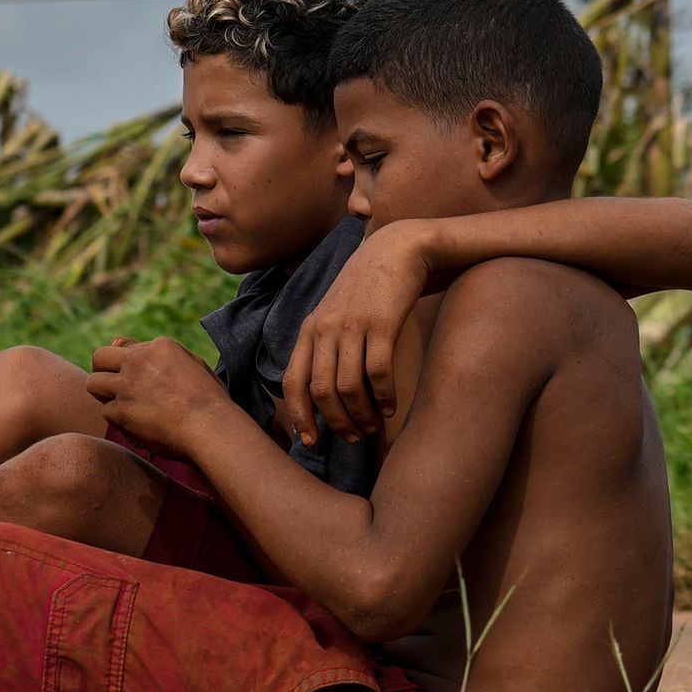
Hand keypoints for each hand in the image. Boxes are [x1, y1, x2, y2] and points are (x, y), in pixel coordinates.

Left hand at [86, 337, 227, 456]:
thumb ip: (159, 354)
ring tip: (125, 407)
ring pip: (93, 383)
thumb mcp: (193, 365)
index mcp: (160, 346)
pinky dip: (119, 419)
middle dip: (104, 371)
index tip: (136, 378)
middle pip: (99, 357)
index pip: (124, 347)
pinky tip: (138, 424)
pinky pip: (106, 411)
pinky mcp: (121, 410)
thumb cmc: (209, 401)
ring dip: (105, 395)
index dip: (127, 364)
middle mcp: (139, 360)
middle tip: (117, 388)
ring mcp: (127, 384)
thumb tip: (119, 342)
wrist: (212, 428)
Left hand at [287, 225, 436, 443]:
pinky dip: (385, 396)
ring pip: (348, 386)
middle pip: (321, 391)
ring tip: (374, 426)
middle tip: (353, 438)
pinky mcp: (381, 324)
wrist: (398, 249)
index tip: (311, 442)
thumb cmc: (370, 288)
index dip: (298, 416)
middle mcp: (325, 328)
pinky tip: (392, 406)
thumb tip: (325, 391)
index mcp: (310, 329)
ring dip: (362, 414)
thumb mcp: (337, 312)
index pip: (292, 382)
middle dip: (336, 422)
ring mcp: (352, 325)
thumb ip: (326, 344)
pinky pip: (378, 372)